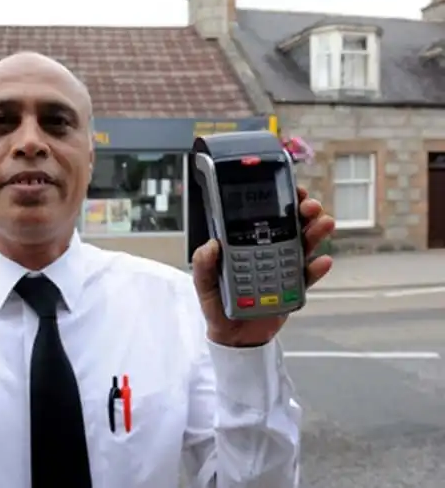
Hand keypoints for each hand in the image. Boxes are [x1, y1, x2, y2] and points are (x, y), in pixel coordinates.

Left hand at [192, 186, 334, 346]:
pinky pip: (307, 277)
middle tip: (309, 206)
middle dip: (302, 212)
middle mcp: (267, 251)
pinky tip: (322, 261)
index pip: (263, 217)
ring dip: (315, 233)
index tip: (290, 190)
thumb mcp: (203, 284)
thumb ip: (203, 265)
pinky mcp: (292, 289)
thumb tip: (212, 244)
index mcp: (245, 244)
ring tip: (323, 224)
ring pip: (303, 246)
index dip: (278, 201)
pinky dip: (316, 269)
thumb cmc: (217, 305)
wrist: (233, 337)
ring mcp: (283, 269)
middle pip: (289, 226)